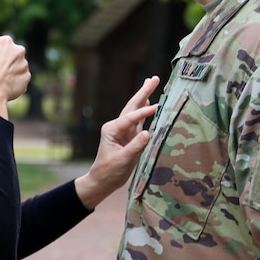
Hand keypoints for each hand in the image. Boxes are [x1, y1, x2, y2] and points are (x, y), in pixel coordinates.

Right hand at [0, 36, 29, 118]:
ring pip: (20, 67)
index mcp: (5, 42)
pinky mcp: (27, 77)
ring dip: (13, 72)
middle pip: (15, 54)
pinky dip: (16, 82)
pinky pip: (22, 78)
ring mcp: (24, 64)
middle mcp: (18, 50)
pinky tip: (6, 88)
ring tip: (1, 82)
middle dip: (9, 61)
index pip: (4, 45)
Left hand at [74, 76, 159, 208]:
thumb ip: (135, 147)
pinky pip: (138, 120)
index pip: (130, 118)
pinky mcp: (129, 135)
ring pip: (135, 110)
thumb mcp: (122, 160)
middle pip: (132, 106)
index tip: (157, 107)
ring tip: (151, 82)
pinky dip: (144, 110)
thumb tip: (148, 133)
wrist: (103, 180)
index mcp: (112, 129)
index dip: (144, 112)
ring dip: (144, 96)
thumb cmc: (109, 171)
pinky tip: (148, 101)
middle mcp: (117, 126)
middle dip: (143, 92)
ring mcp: (123, 130)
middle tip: (153, 78)